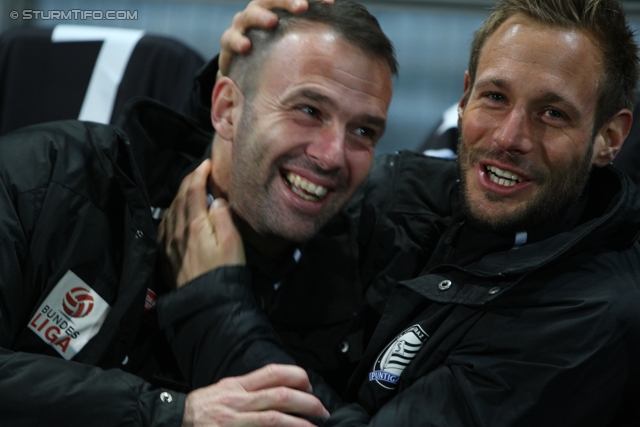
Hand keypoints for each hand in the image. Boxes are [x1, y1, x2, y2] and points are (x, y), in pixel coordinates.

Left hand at [158, 160, 244, 288]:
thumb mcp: (232, 242)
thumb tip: (215, 200)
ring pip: (170, 211)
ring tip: (188, 190)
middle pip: (179, 198)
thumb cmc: (225, 271)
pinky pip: (163, 227)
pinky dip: (169, 214)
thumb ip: (223, 217)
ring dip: (178, 196)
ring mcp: (169, 244)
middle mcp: (178, 231)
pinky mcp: (165, 256)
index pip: (193, 191)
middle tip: (198, 172)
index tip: (206, 164)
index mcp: (195, 224)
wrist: (208, 303)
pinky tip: (173, 215)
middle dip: (188, 181)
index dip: (199, 174)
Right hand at [182, 364, 329, 426]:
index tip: (310, 384)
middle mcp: (238, 401)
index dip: (296, 375)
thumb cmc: (202, 407)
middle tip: (322, 410)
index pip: (272, 373)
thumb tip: (278, 387)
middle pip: (280, 396)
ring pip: (274, 419)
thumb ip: (249, 388)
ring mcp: (234, 421)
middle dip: (306, 402)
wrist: (174, 421)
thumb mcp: (225, 389)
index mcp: (238, 386)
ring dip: (299, 424)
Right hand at [218, 0, 334, 75]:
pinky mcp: (229, 43)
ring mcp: (243, 26)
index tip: (331, 3)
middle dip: (287, 0)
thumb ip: (312, 38)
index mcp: (278, 9)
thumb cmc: (275, 53)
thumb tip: (343, 39)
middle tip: (302, 7)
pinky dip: (237, 41)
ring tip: (272, 22)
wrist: (244, 70)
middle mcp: (260, 12)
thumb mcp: (294, 45)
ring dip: (261, 17)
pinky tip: (247, 47)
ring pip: (249, 15)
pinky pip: (230, 38)